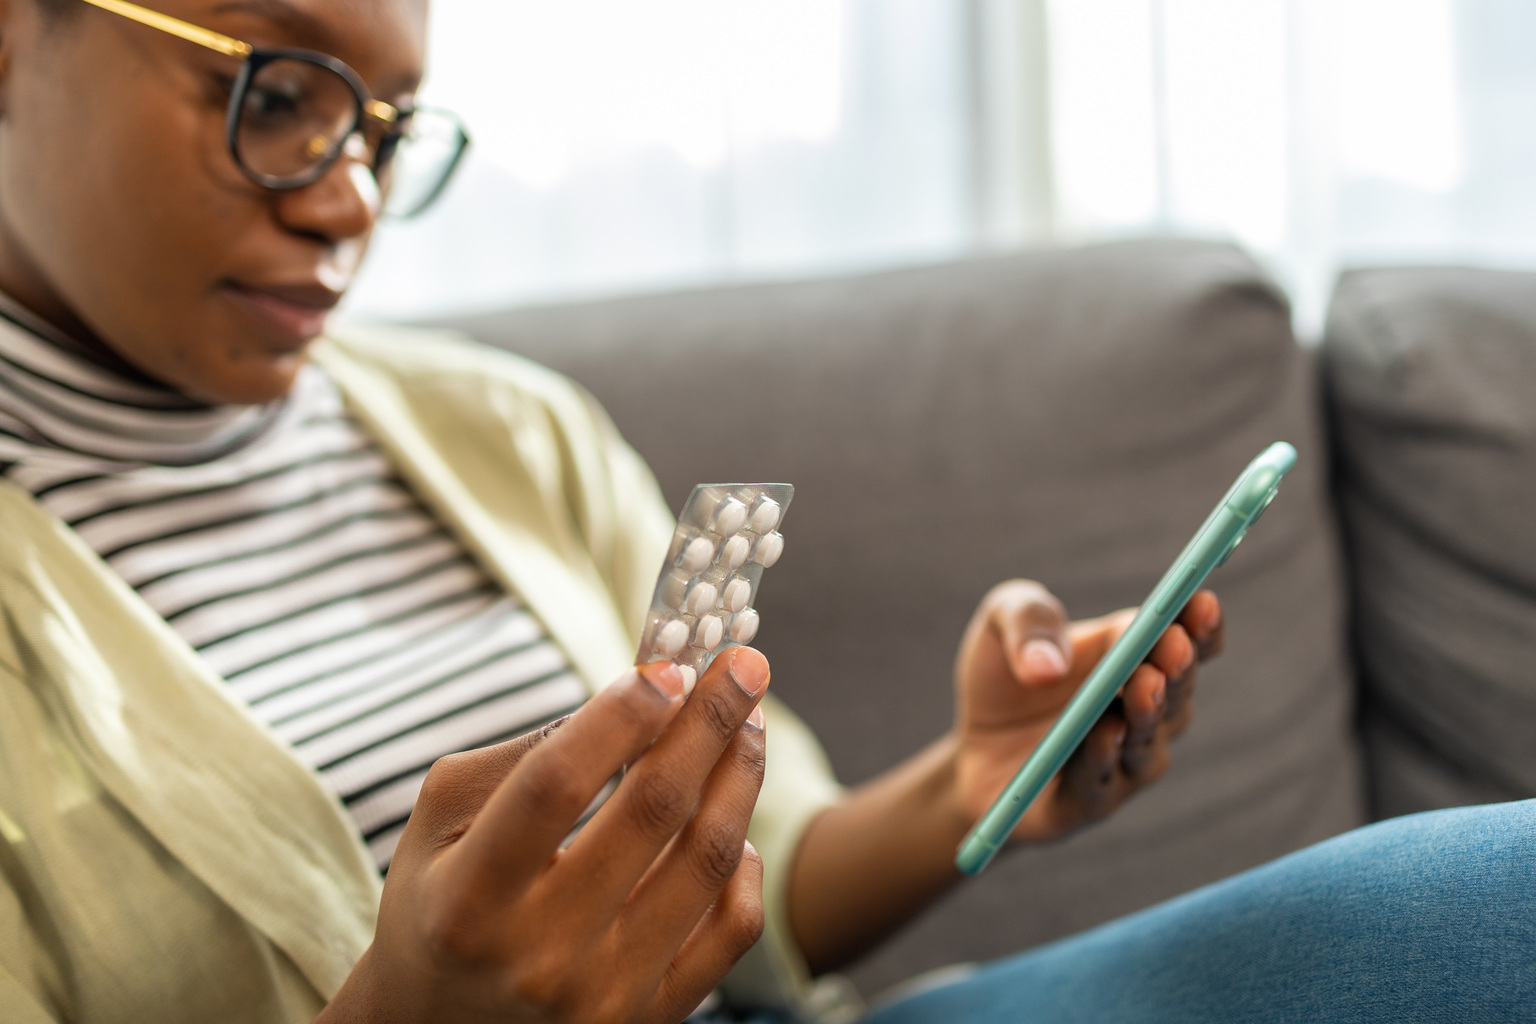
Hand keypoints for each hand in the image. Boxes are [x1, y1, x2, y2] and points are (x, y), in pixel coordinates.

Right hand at [317, 647, 772, 1023]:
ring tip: (750, 724)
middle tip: (743, 665)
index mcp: (470, 898)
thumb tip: (628, 701)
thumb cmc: (440, 909)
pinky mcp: (650, 1020)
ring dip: (739, 776)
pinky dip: (744, 866)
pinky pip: (729, 932)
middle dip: (708, 722)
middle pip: (651, 812)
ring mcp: (602, 996)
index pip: (556, 784)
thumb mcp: (436, 827)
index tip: (666, 665)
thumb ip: (517, 759)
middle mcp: (538, 954)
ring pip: (704, 864)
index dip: (619, 716)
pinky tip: (735, 823)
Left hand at [953, 580, 1222, 845]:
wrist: (968, 749)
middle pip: (1174, 692)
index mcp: (1134, 660)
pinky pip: (1101, 783)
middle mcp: (1143, 713)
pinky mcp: (1087, 803)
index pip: (1187, 641)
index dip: (1200, 625)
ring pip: (1146, 741)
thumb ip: (1027, 619)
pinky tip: (1105, 734)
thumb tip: (1048, 664)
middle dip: (1175, 666)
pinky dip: (1103, 758)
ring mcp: (1121, 762)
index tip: (1204, 602)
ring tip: (1145, 684)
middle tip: (1174, 644)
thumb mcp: (999, 624)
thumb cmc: (1001, 678)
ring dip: (1148, 713)